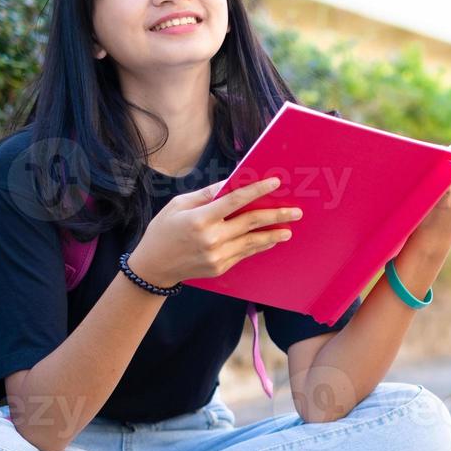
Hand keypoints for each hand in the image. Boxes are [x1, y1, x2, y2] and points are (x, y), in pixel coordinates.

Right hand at [126, 176, 302, 286]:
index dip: (257, 191)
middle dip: (276, 216)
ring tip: (289, 228)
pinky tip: (270, 240)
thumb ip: (206, 195)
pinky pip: (245, 254)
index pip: (235, 201)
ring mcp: (217, 255)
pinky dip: (259, 246)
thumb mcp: (178, 205)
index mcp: (200, 219)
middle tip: (295, 211)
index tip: (275, 183)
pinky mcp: (220, 267)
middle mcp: (212, 238)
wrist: (154, 267)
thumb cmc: (163, 230)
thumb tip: (230, 183)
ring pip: (252, 242)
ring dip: (273, 234)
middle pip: (251, 222)